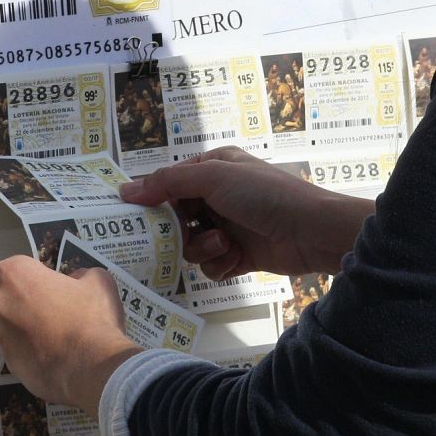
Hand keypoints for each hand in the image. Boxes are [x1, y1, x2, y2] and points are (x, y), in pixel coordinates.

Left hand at [0, 256, 140, 415]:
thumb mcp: (98, 281)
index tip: (53, 284)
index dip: (35, 274)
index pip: (16, 266)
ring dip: (24, 326)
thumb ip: (80, 276)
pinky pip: (18, 352)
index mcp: (15, 275)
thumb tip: (75, 282)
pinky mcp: (10, 364)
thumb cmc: (91, 317)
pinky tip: (56, 356)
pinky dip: (31, 352)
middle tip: (45, 305)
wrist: (92, 367)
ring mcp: (1, 336)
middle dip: (14, 296)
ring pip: (6, 325)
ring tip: (56, 336)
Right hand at [119, 146, 372, 279]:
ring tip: (225, 243)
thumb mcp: (214, 177)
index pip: (168, 184)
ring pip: (190, 246)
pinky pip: (211, 266)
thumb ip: (167, 183)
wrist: (311, 231)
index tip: (137, 217)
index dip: (153, 201)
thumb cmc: (264, 194)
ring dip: (204, 248)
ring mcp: (227, 227)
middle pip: (175, 219)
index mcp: (212, 169)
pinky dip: (220, 264)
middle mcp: (217, 197)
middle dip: (180, 230)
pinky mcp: (238, 256)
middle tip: (185, 234)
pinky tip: (237, 257)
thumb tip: (124, 190)